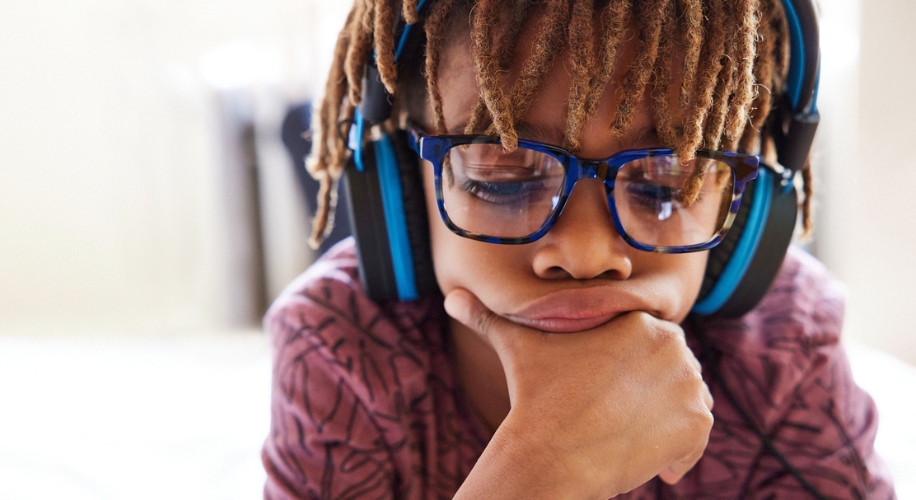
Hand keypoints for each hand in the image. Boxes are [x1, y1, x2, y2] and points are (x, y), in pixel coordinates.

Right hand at [446, 288, 713, 498]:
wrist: (552, 453)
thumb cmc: (535, 397)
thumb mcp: (515, 348)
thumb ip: (487, 318)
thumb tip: (451, 298)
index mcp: (640, 322)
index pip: (651, 343)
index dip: (629, 369)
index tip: (608, 392)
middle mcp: (674, 347)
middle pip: (673, 370)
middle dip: (652, 392)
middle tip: (616, 417)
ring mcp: (688, 386)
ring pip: (689, 401)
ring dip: (670, 418)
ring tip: (631, 436)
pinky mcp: (696, 425)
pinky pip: (699, 437)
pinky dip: (682, 452)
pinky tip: (653, 464)